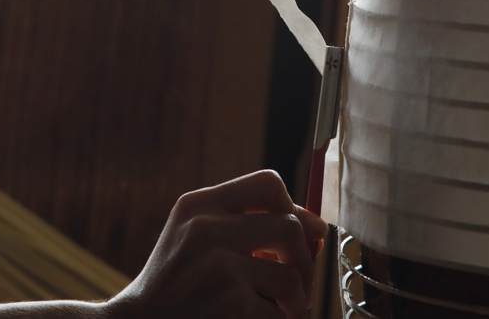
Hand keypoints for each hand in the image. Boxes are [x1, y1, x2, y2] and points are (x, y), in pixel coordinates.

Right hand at [107, 171, 328, 318]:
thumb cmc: (174, 288)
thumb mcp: (193, 241)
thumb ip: (242, 227)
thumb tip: (315, 229)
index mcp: (197, 205)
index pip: (268, 183)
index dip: (296, 209)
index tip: (306, 234)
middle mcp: (205, 227)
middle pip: (290, 225)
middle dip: (305, 260)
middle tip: (299, 286)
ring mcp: (217, 265)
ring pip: (291, 275)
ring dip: (296, 301)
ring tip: (282, 311)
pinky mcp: (230, 302)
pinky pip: (280, 313)